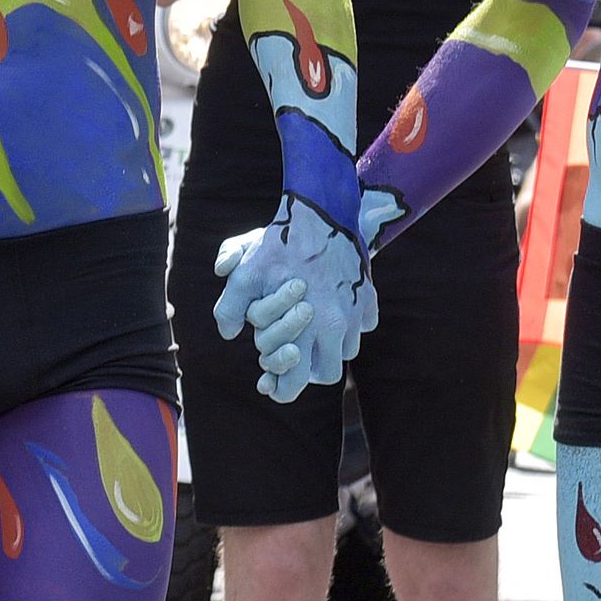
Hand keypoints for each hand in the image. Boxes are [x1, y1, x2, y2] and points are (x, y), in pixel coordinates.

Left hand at [212, 204, 378, 400]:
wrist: (320, 212)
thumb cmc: (279, 245)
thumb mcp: (245, 274)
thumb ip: (231, 307)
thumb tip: (231, 333)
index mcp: (307, 328)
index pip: (298, 381)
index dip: (282, 389)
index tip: (270, 382)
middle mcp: (337, 326)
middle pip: (326, 374)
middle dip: (307, 370)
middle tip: (292, 355)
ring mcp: (357, 313)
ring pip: (347, 351)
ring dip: (329, 347)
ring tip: (311, 332)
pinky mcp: (369, 297)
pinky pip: (363, 325)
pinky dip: (350, 324)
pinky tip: (332, 309)